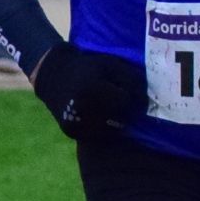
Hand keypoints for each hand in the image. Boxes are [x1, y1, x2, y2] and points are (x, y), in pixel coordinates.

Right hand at [32, 42, 146, 140]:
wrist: (52, 75)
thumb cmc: (87, 67)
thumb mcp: (112, 65)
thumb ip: (132, 81)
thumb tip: (146, 104)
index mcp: (91, 90)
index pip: (126, 101)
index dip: (127, 94)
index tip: (119, 87)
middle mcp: (82, 110)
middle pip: (121, 118)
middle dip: (123, 110)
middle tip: (114, 98)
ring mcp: (75, 123)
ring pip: (112, 130)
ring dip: (115, 120)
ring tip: (106, 107)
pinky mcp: (72, 132)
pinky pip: (99, 135)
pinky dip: (103, 127)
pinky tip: (97, 115)